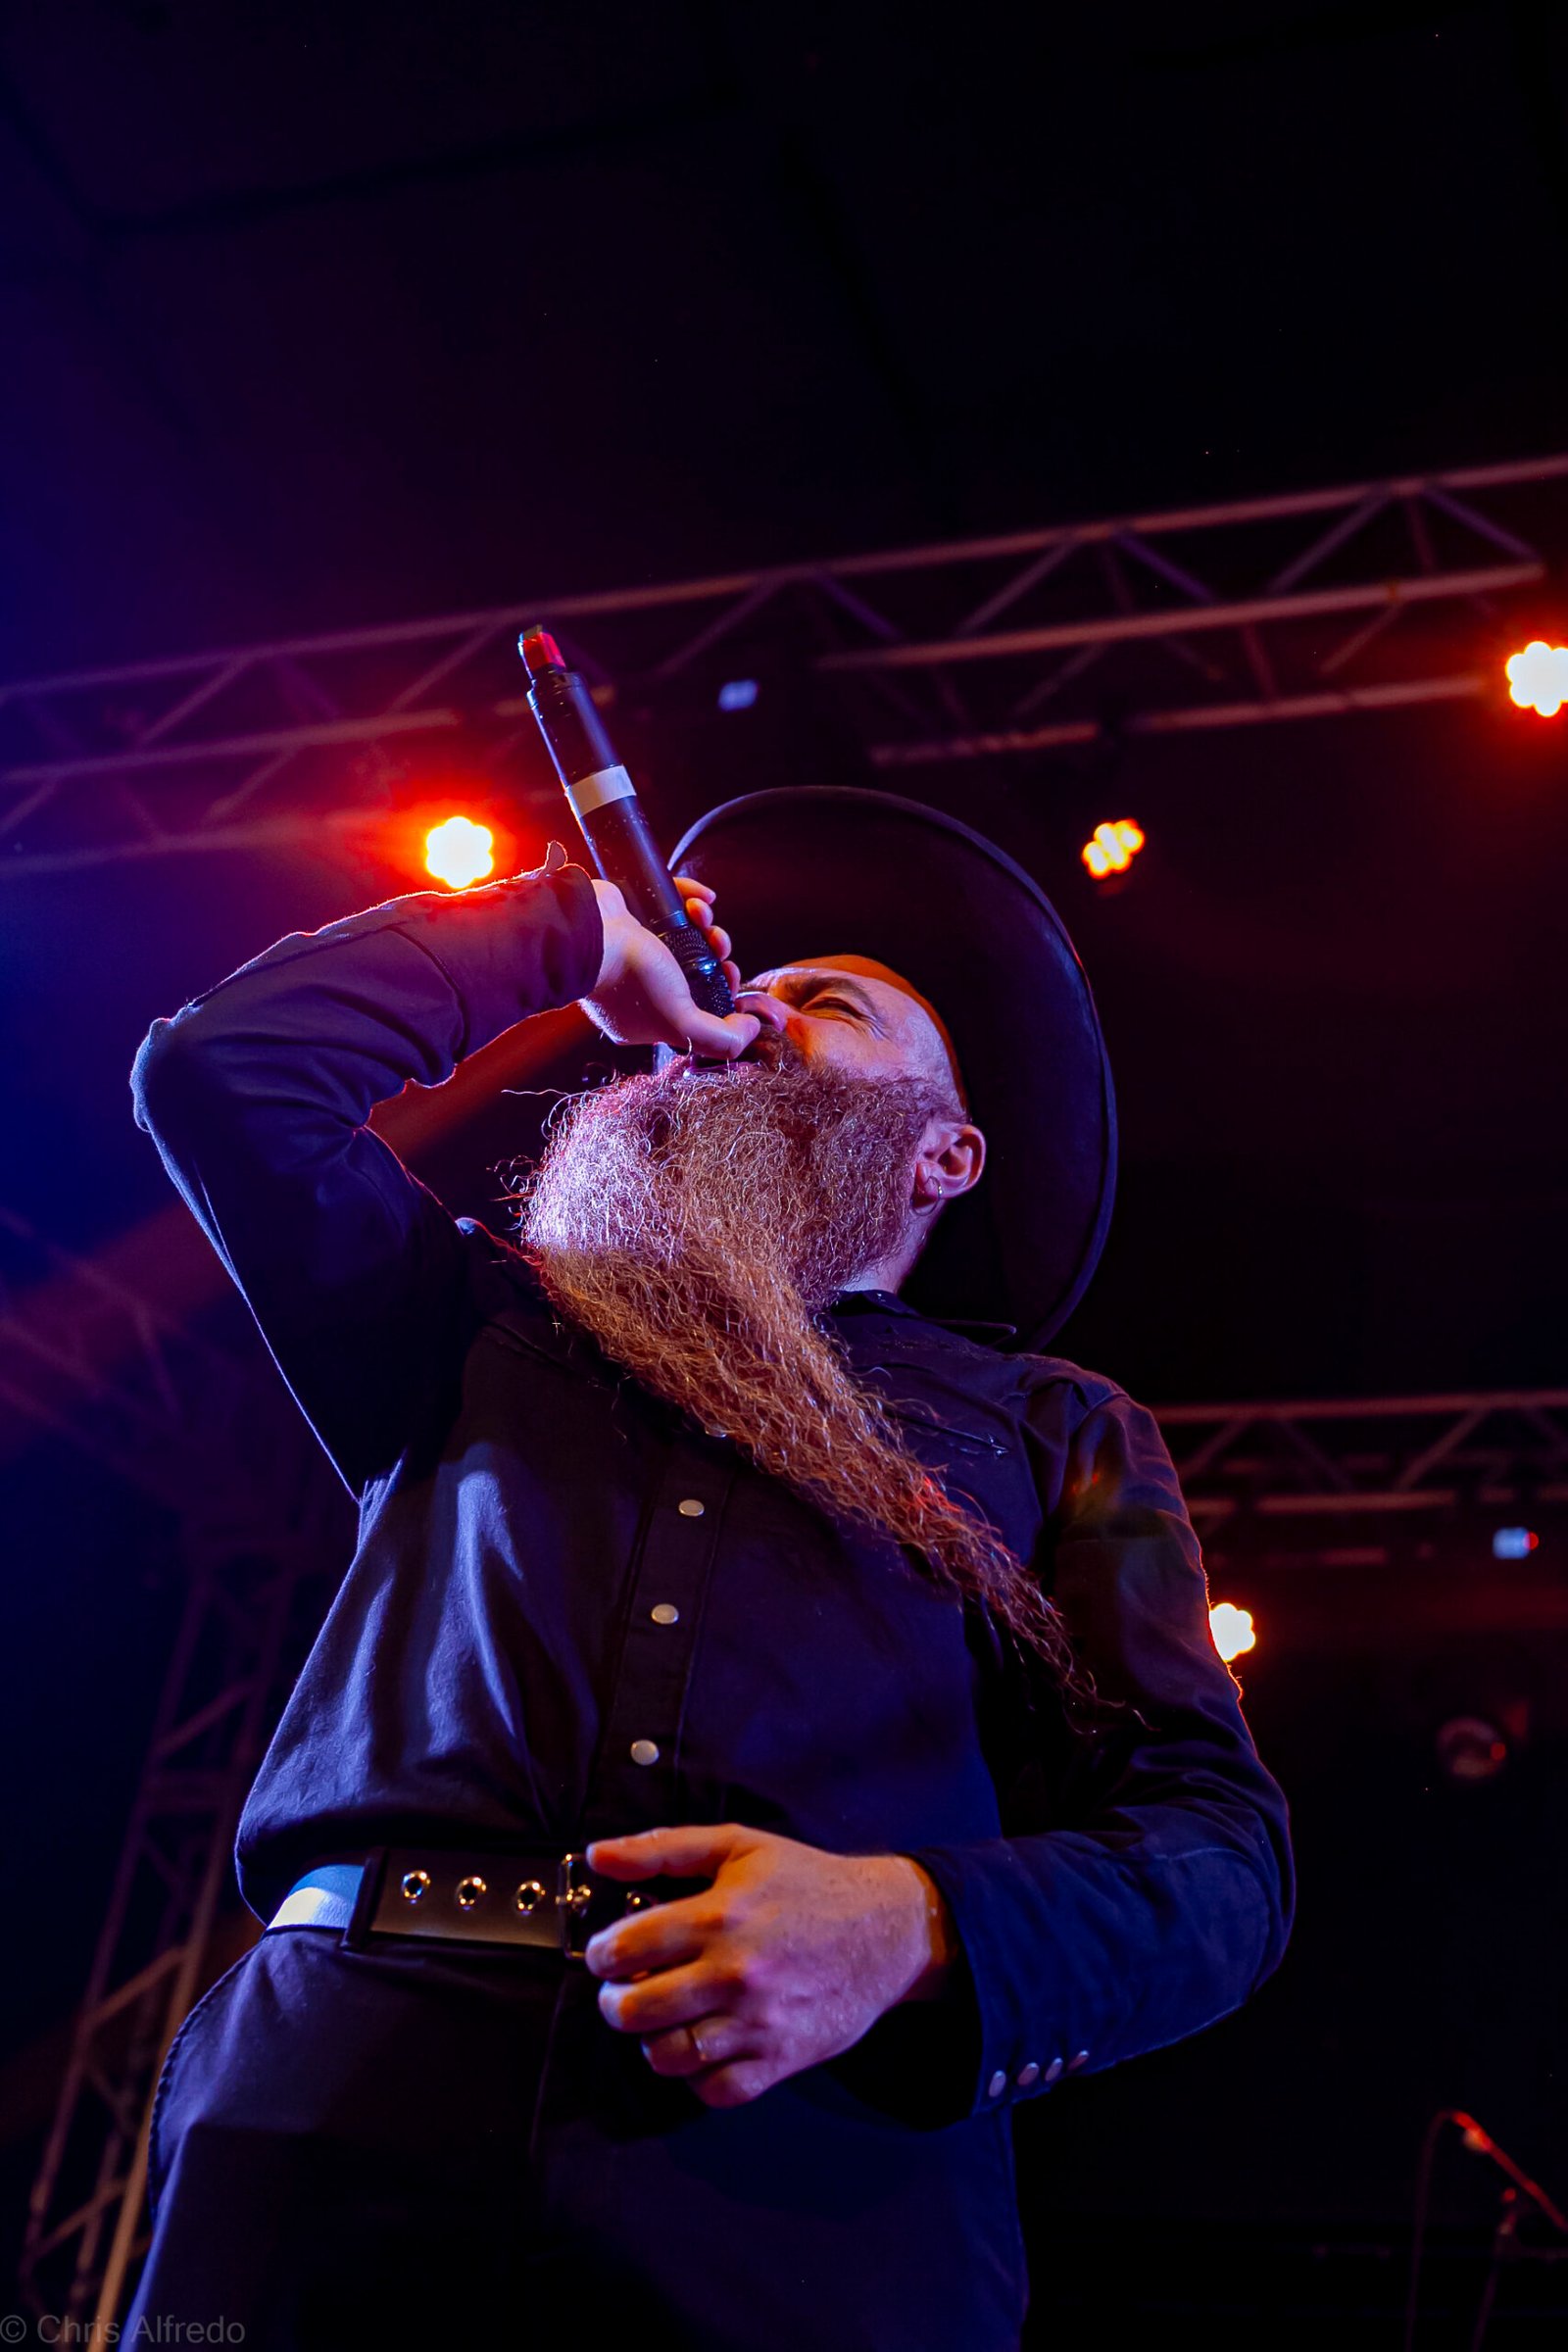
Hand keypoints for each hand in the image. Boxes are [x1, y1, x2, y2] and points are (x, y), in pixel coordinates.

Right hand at [584, 875, 782, 1060]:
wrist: (590, 929)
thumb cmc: (629, 977)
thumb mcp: (680, 1022)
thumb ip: (719, 1039)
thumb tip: (749, 1031)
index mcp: (646, 1019)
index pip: (697, 1010)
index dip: (722, 995)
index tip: (732, 980)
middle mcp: (639, 987)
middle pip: (696, 971)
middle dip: (716, 957)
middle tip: (721, 949)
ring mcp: (635, 950)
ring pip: (687, 937)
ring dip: (707, 926)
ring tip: (705, 918)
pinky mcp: (633, 916)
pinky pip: (673, 905)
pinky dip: (693, 899)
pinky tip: (703, 899)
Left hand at [584, 1821, 956, 2108]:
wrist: (885, 1930)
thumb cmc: (806, 1882)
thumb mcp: (737, 1844)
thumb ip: (662, 1848)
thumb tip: (598, 1854)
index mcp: (718, 1916)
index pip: (625, 1949)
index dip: (600, 1954)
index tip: (607, 1954)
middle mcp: (734, 1973)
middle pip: (634, 2011)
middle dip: (614, 2002)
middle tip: (626, 1990)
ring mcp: (757, 2022)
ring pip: (667, 2057)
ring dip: (651, 2040)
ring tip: (663, 2018)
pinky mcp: (780, 2058)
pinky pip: (714, 2090)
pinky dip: (697, 2076)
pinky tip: (702, 2045)